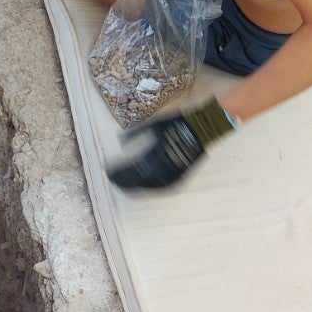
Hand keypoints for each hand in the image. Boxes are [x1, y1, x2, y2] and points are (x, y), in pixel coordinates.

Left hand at [106, 98, 236, 190]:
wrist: (203, 128)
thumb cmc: (178, 123)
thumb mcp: (155, 124)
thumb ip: (137, 133)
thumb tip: (120, 141)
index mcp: (156, 151)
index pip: (133, 167)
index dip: (120, 171)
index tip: (109, 172)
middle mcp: (165, 164)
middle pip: (140, 179)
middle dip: (125, 181)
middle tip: (114, 181)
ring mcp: (175, 172)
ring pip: (152, 185)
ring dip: (137, 187)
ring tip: (125, 187)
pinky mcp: (182, 175)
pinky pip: (165, 186)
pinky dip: (152, 188)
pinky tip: (144, 188)